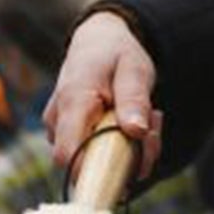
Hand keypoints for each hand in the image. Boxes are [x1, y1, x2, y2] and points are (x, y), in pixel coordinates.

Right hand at [45, 11, 160, 179]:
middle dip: (128, 154)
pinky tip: (136, 120)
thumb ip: (133, 99)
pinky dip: (123, 142)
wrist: (98, 43)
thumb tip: (136, 131)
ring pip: (95, 158)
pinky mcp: (71, 136)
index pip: (67, 155)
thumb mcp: (133, 69)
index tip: (134, 160)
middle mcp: (58, 122)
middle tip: (154, 124)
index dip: (95, 170)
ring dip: (130, 146)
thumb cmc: (115, 54)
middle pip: (86, 163)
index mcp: (73, 102)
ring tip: (148, 114)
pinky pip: (97, 152)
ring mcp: (61, 131)